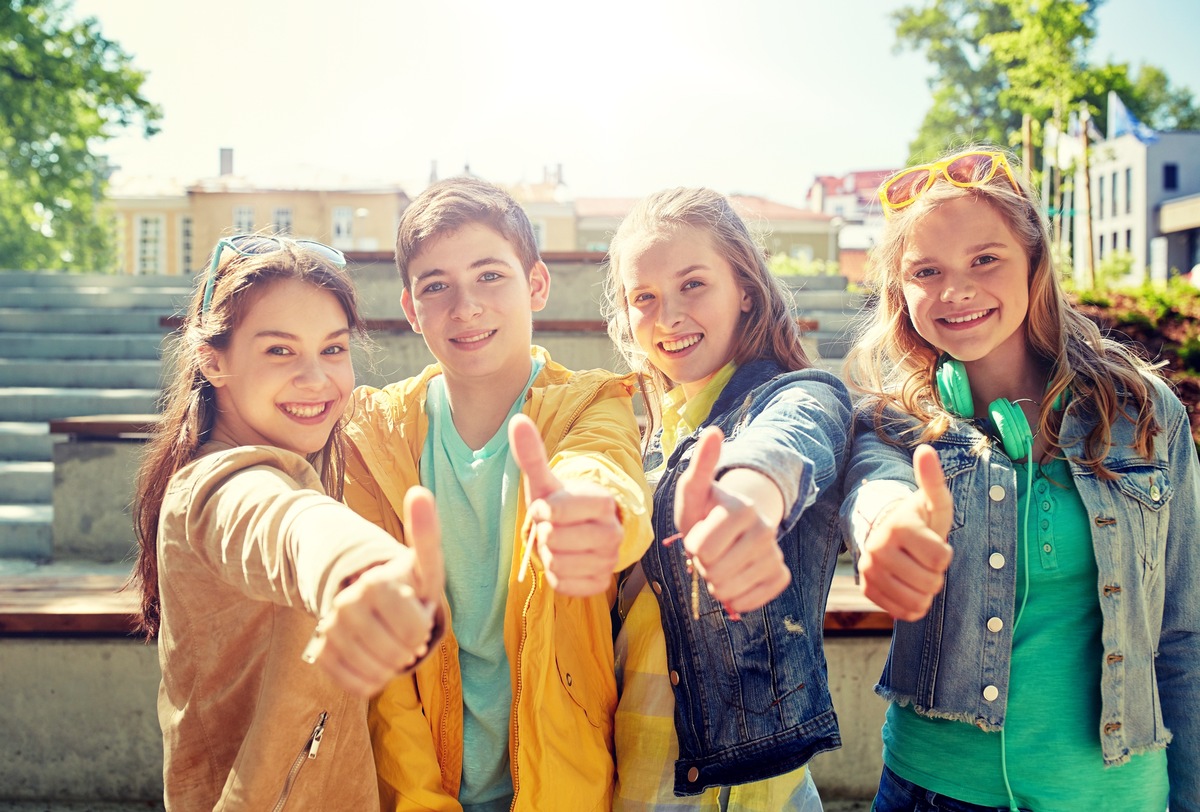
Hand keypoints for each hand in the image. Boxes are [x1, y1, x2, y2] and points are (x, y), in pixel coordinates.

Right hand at [304, 486, 443, 696]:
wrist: (372, 602)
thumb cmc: (408, 584)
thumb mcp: (424, 564)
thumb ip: (426, 533)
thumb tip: (419, 491)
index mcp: (374, 582)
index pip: (413, 629)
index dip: (421, 629)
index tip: (418, 613)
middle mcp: (346, 604)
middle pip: (394, 654)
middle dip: (409, 649)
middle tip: (407, 634)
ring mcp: (330, 628)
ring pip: (374, 671)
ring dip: (392, 666)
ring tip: (393, 646)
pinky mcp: (321, 652)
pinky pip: (354, 684)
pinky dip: (372, 680)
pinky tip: (375, 661)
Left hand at [509, 413, 622, 597]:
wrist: (577, 531)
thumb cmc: (558, 505)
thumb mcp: (543, 481)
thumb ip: (532, 454)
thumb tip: (517, 420)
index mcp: (604, 502)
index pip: (556, 511)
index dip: (542, 511)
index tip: (546, 508)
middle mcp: (613, 532)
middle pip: (553, 540)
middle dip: (543, 534)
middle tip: (552, 528)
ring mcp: (610, 560)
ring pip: (556, 564)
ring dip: (547, 555)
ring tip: (557, 544)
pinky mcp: (601, 584)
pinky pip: (563, 585)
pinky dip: (555, 576)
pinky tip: (563, 562)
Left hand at [675, 426, 790, 615]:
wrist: (731, 527)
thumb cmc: (705, 509)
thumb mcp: (694, 490)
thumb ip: (701, 465)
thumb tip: (714, 431)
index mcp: (740, 508)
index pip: (701, 549)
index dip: (693, 547)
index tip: (699, 533)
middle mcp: (764, 530)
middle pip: (715, 573)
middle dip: (704, 566)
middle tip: (710, 550)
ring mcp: (774, 554)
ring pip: (730, 591)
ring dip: (716, 582)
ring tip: (720, 561)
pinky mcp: (780, 575)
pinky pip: (750, 602)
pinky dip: (735, 597)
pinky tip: (735, 578)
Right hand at [858, 444, 953, 621]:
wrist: (887, 535)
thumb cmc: (919, 520)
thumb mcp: (933, 501)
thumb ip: (933, 479)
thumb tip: (926, 449)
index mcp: (899, 526)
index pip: (942, 559)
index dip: (945, 554)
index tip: (934, 543)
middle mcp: (878, 548)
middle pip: (931, 582)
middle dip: (936, 574)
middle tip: (925, 560)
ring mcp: (869, 570)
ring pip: (917, 601)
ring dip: (926, 592)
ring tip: (918, 574)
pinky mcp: (866, 588)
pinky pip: (902, 612)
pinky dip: (913, 605)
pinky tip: (909, 587)